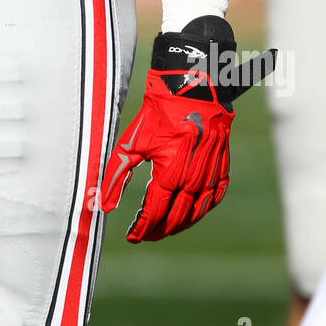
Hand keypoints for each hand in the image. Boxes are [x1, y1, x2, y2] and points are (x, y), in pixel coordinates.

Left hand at [99, 17, 274, 240]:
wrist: (192, 89)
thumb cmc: (157, 114)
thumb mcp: (131, 142)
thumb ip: (115, 176)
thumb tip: (103, 206)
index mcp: (170, 174)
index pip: (154, 212)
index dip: (142, 228)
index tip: (132, 237)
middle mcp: (193, 179)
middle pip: (175, 217)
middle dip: (159, 230)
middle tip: (145, 235)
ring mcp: (210, 174)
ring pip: (196, 212)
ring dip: (180, 224)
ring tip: (164, 229)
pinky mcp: (222, 166)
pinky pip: (215, 197)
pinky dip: (202, 210)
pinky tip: (191, 213)